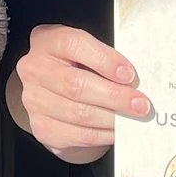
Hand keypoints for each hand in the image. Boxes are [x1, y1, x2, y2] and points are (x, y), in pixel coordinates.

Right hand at [9, 24, 149, 164]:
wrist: (52, 93)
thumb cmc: (77, 66)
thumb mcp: (86, 51)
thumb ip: (105, 58)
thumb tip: (134, 80)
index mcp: (48, 41)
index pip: (74, 45)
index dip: (104, 60)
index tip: (129, 75)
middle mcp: (34, 69)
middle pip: (76, 85)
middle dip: (115, 96)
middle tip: (141, 104)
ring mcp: (34, 101)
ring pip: (79, 114)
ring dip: (113, 118)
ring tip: (134, 118)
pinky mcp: (42, 128)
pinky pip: (78, 135)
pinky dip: (103, 134)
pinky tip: (118, 130)